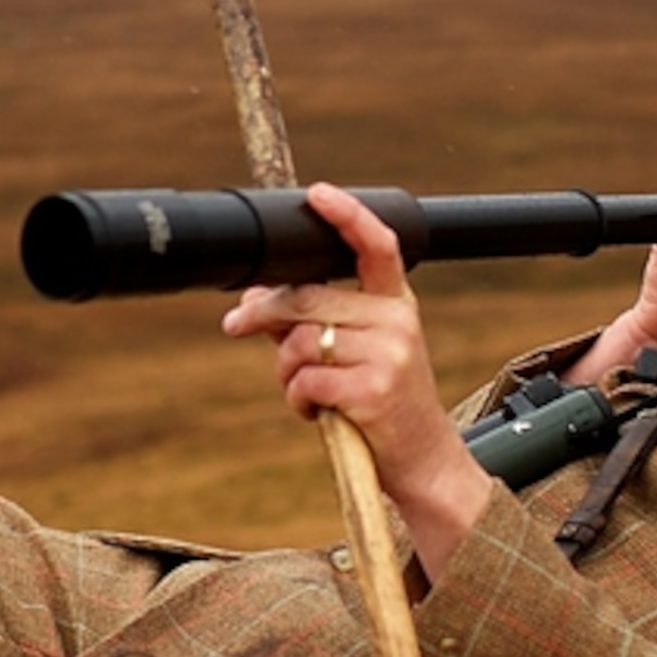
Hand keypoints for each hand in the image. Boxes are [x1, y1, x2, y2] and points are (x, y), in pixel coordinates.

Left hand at [220, 183, 495, 576]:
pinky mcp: (374, 390)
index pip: (378, 247)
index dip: (349, 216)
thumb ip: (313, 321)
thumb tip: (253, 296)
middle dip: (262, 313)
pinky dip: (296, 400)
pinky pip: (306, 381)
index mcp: (396, 303)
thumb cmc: (381, 403)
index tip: (319, 194)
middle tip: (234, 324)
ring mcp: (390, 354)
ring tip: (304, 392)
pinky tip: (315, 412)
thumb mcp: (358, 354)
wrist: (421, 462)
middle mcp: (398, 321)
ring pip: (301, 342)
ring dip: (285, 371)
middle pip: (310, 297)